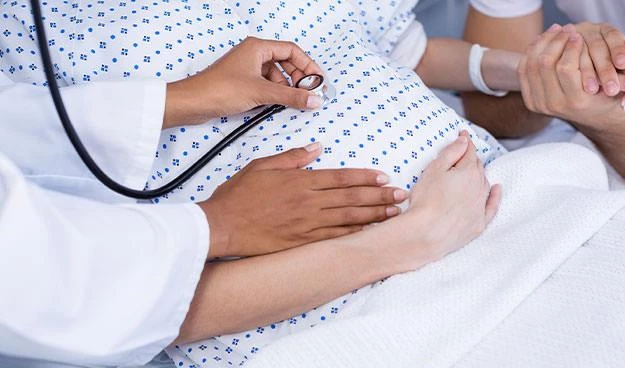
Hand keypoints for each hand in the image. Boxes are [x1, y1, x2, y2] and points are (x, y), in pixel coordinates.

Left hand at [163, 37, 323, 127]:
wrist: (193, 103)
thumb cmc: (218, 89)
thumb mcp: (261, 92)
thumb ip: (291, 96)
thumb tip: (313, 99)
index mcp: (257, 47)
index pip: (292, 51)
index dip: (308, 65)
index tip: (318, 80)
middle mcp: (252, 55)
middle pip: (285, 63)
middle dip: (298, 78)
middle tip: (308, 93)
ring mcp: (247, 69)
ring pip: (276, 76)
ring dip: (286, 89)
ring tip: (292, 101)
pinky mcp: (242, 83)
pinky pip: (266, 86)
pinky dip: (274, 94)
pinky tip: (276, 105)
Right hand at [199, 142, 407, 258]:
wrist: (222, 225)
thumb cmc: (238, 194)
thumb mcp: (262, 166)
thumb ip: (292, 158)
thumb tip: (316, 147)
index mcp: (301, 181)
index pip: (341, 178)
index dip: (365, 177)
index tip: (384, 177)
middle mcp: (309, 202)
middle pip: (351, 198)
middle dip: (379, 196)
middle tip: (401, 195)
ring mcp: (307, 224)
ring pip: (348, 218)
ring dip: (373, 215)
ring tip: (394, 212)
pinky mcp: (301, 241)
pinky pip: (333, 238)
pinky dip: (353, 235)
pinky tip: (369, 233)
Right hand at [390, 131, 500, 270]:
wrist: (427, 234)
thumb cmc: (426, 201)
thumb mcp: (433, 170)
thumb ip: (451, 153)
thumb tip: (464, 141)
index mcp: (468, 172)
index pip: (469, 151)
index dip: (466, 142)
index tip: (463, 134)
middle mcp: (479, 187)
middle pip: (477, 167)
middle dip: (471, 159)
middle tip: (462, 154)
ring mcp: (480, 206)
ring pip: (484, 184)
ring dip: (479, 176)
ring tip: (471, 172)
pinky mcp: (479, 223)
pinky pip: (491, 206)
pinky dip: (495, 196)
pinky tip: (497, 190)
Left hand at [518, 26, 624, 127]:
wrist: (591, 118)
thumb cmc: (606, 97)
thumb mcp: (618, 82)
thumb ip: (622, 63)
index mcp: (575, 101)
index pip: (565, 68)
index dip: (570, 47)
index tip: (577, 33)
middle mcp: (554, 105)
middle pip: (544, 64)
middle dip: (554, 42)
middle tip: (565, 28)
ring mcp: (539, 105)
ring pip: (531, 65)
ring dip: (542, 44)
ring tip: (555, 31)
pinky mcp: (530, 101)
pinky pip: (524, 71)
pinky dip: (531, 53)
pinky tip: (544, 41)